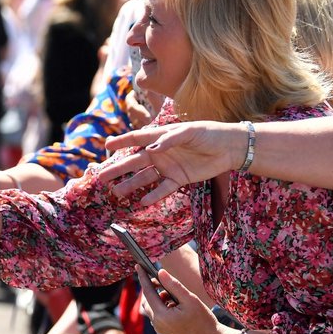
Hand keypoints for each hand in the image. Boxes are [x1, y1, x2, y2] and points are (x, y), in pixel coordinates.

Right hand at [99, 121, 245, 204]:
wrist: (230, 147)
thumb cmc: (209, 133)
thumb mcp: (190, 132)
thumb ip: (169, 139)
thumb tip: (151, 150)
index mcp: (161, 137)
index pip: (137, 139)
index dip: (121, 142)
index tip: (106, 146)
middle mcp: (161, 153)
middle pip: (135, 162)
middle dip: (118, 169)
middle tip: (102, 177)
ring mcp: (169, 167)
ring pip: (145, 177)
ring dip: (131, 184)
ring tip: (116, 192)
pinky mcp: (179, 179)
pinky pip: (163, 188)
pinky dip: (153, 195)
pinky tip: (143, 202)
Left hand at [137, 266, 226, 333]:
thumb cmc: (203, 320)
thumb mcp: (190, 299)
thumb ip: (174, 285)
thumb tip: (160, 272)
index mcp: (161, 316)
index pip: (148, 292)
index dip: (143, 278)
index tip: (138, 266)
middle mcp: (157, 324)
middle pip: (147, 301)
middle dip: (152, 289)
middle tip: (163, 282)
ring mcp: (160, 329)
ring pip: (151, 308)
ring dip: (158, 298)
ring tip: (174, 296)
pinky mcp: (164, 332)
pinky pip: (157, 316)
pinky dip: (162, 307)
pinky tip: (175, 305)